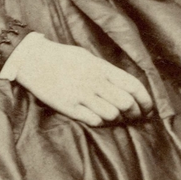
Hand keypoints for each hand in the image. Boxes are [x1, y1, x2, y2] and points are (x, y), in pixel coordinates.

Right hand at [0, 33, 153, 126]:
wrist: (32, 59)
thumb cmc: (61, 57)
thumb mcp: (87, 58)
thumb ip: (106, 71)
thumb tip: (124, 85)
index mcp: (101, 67)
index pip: (133, 85)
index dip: (145, 100)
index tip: (148, 108)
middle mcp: (94, 81)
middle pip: (126, 103)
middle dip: (134, 113)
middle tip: (133, 117)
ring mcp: (82, 94)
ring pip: (112, 114)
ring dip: (116, 119)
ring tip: (113, 117)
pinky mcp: (69, 106)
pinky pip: (94, 120)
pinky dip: (100, 122)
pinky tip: (96, 117)